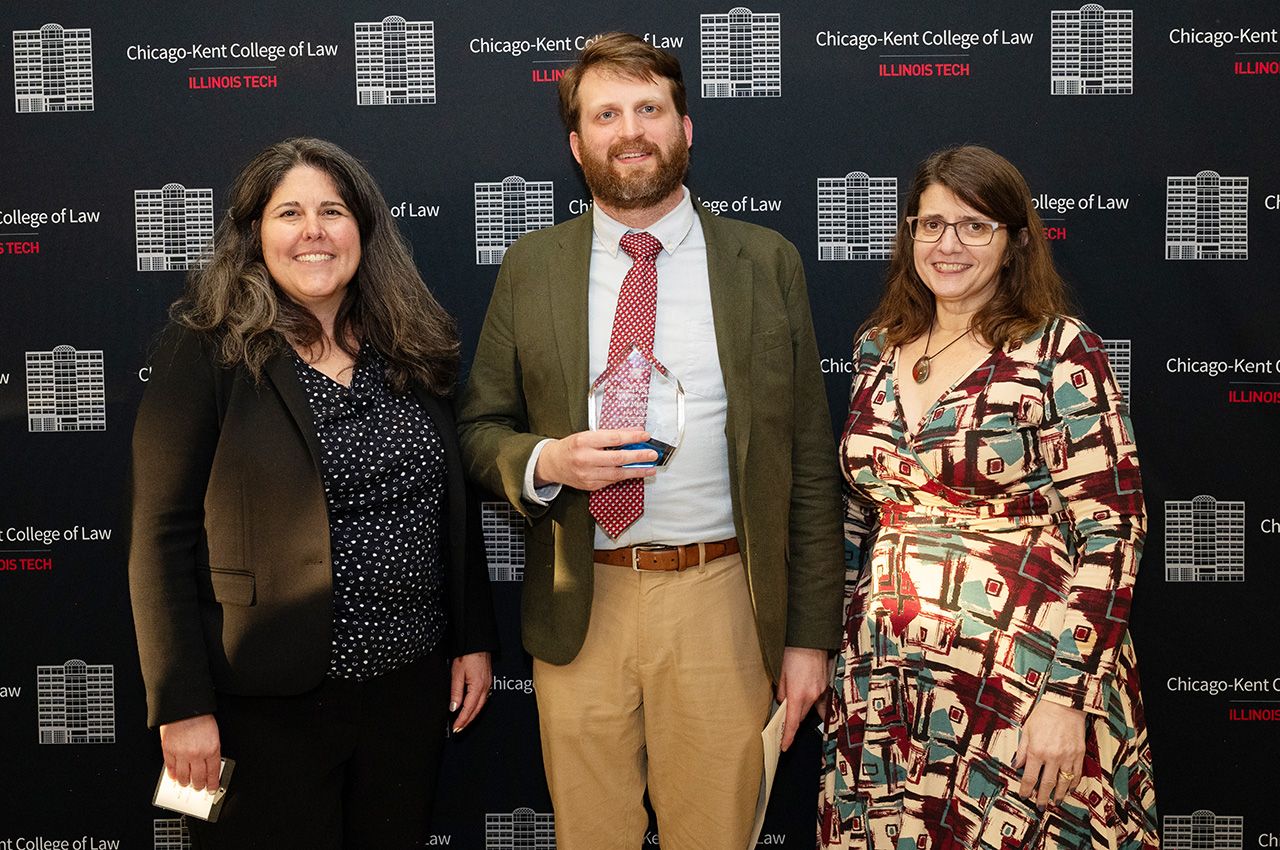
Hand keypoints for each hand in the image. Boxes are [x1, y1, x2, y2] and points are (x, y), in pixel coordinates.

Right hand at [159, 713, 221, 791]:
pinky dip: (172, 775)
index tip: (212, 789)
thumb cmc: (200, 717)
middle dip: (199, 785)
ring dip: (185, 783)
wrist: (184, 707)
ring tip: (187, 784)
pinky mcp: (169, 751)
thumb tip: (209, 765)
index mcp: (212, 749)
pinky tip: (174, 777)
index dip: (212, 783)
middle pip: (198, 778)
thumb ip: (211, 750)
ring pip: (183, 776)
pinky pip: (170, 768)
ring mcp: (182, 754)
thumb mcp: (213, 734)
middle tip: (199, 788)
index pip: (213, 772)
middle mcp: (197, 754)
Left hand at [449, 652, 492, 732]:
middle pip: (476, 710)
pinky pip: (483, 699)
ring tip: (463, 722)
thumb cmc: (467, 655)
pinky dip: (476, 707)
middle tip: (458, 730)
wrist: (477, 642)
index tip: (455, 728)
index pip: (468, 709)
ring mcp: (488, 684)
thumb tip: (454, 708)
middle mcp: (485, 688)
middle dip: (467, 721)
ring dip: (472, 715)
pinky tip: (471, 708)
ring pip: (480, 705)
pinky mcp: (488, 681)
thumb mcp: (457, 673)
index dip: (462, 720)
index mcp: (477, 687)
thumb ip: (456, 692)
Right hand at [534, 429, 657, 490]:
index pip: (613, 438)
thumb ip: (610, 434)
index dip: (631, 437)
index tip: (645, 435)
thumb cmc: (571, 447)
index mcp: (584, 441)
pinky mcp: (590, 486)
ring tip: (650, 468)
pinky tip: (634, 472)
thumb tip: (634, 432)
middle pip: (617, 458)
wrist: (552, 464)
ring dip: (636, 471)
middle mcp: (585, 459)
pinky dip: (624, 476)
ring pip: (617, 474)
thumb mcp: (588, 435)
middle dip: (638, 456)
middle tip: (652, 454)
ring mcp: (587, 475)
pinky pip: (611, 481)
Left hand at [775, 646, 829, 750]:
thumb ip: (782, 692)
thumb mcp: (781, 674)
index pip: (792, 722)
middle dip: (793, 721)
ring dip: (804, 711)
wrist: (811, 640)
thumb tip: (783, 703)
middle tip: (784, 721)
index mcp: (798, 694)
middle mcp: (812, 696)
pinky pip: (822, 701)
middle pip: (801, 717)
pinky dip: (817, 704)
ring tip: (798, 707)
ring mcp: (821, 691)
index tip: (784, 746)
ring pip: (812, 709)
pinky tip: (813, 702)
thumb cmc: (793, 654)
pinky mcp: (826, 685)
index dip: (788, 737)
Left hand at [1013, 699, 1084, 805]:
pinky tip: (1069, 789)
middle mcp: (1052, 756)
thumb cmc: (1043, 715)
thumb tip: (1016, 765)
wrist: (1065, 704)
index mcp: (1036, 751)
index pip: (1030, 777)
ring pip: (1064, 782)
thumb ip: (1022, 750)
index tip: (1024, 795)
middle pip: (1047, 784)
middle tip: (1040, 807)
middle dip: (1042, 797)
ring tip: (1055, 802)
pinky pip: (1077, 774)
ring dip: (1059, 795)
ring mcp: (1068, 756)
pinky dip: (1073, 784)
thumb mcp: (1026, 730)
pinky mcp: (1079, 754)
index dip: (1027, 789)